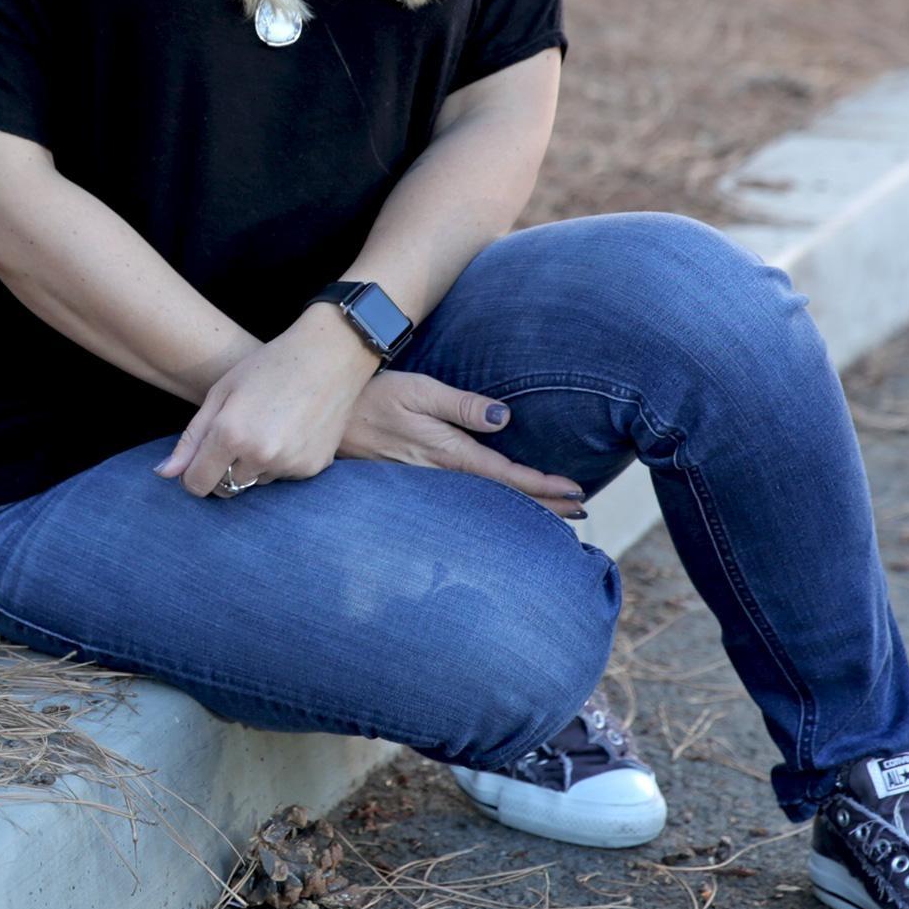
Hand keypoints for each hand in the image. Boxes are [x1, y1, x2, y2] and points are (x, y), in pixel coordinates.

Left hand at [153, 331, 366, 498]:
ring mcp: (290, 464)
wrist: (330, 357)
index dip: (193, 474)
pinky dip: (282, 462)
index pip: (197, 484)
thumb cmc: (269, 367)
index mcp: (230, 435)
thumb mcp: (222, 393)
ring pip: (256, 481)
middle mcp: (260, 456)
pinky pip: (284, 476)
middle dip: (223, 469)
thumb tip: (165, 474)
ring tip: (268, 427)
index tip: (200, 459)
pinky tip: (291, 431)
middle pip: (225, 487)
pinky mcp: (313, 468)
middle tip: (237, 436)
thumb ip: (192, 437)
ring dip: (254, 465)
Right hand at [333, 370, 587, 518]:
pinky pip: (463, 504)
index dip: (545, 487)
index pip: (507, 478)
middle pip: (502, 499)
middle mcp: (440, 478)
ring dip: (520, 512)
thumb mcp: (419, 390)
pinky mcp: (413, 488)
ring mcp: (425, 487)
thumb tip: (504, 419)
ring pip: (483, 506)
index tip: (578, 493)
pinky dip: (490, 510)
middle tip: (582, 516)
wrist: (326, 418)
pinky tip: (498, 512)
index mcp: (447, 454)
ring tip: (553, 519)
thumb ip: (463, 405)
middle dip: (544, 508)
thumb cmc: (373, 396)